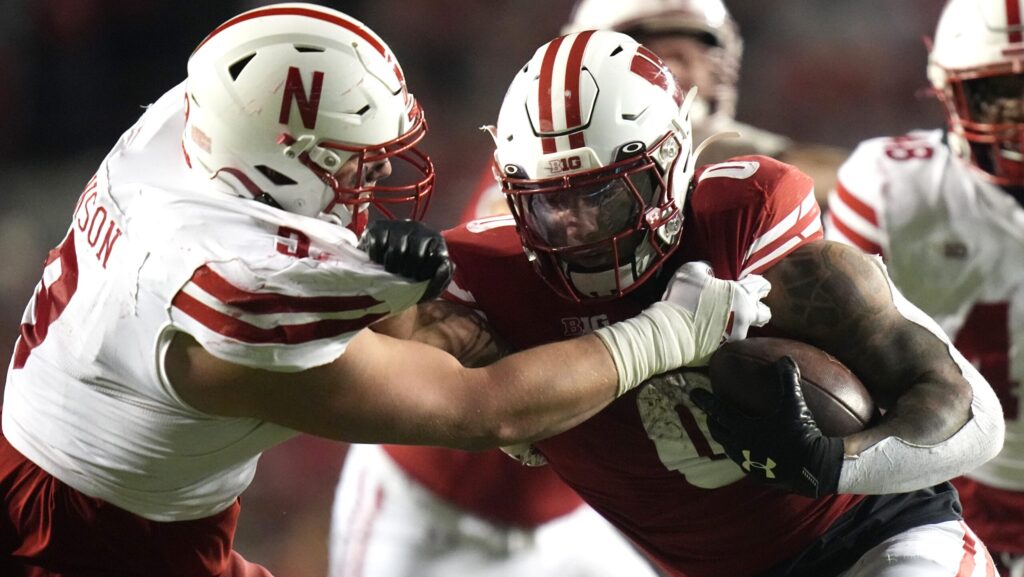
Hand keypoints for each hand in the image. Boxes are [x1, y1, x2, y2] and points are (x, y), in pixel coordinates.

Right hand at [359, 220, 453, 301]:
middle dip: (408, 272)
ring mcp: (398, 225)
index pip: (437, 257)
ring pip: (396, 251)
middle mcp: (418, 228)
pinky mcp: (378, 226)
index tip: (419, 278)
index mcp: (435, 239)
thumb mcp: (431, 282)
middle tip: (404, 275)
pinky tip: (379, 260)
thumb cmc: (410, 273)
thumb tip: (445, 264)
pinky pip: (378, 244)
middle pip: (416, 256)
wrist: (381, 262)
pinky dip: (376, 258)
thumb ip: (443, 278)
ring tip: (392, 270)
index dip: (426, 273)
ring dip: (392, 267)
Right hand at [663, 262, 770, 341]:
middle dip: (759, 307)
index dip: (757, 283)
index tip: (751, 282)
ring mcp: (736, 336)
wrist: (671, 331)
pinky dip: (725, 336)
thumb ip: (705, 267)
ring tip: (726, 320)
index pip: (761, 286)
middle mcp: (744, 316)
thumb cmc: (682, 298)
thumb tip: (710, 271)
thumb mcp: (691, 271)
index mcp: (740, 294)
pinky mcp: (726, 350)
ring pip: (747, 328)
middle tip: (747, 304)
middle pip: (765, 313)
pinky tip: (714, 332)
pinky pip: (731, 341)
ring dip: (740, 323)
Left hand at [689, 356, 843, 497]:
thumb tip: (786, 359)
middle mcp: (740, 446)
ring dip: (724, 437)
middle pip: (718, 431)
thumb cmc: (800, 434)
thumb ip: (788, 380)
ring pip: (728, 448)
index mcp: (744, 428)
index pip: (718, 411)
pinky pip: (742, 461)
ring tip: (726, 430)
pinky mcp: (758, 475)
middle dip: (711, 420)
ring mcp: (748, 463)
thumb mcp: (795, 404)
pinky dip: (740, 451)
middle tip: (709, 413)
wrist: (813, 468)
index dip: (705, 401)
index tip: (693, 393)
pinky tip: (748, 450)